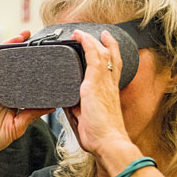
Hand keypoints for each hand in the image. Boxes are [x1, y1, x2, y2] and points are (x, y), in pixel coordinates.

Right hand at [0, 35, 52, 176]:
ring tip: (18, 36)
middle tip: (31, 36)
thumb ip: (33, 114)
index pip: (22, 75)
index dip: (30, 63)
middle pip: (10, 63)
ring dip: (5, 46)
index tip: (42, 53)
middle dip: (19, 48)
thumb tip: (52, 106)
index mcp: (11, 96)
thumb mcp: (19, 126)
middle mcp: (0, 88)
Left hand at [69, 29, 133, 157]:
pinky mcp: (95, 84)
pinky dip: (87, 44)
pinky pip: (93, 57)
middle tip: (101, 34)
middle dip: (107, 44)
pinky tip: (79, 36)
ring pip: (103, 54)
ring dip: (93, 40)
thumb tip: (64, 102)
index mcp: (109, 94)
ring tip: (82, 33)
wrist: (109, 142)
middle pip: (112, 58)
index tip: (106, 48)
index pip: (112, 71)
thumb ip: (76, 109)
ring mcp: (103, 83)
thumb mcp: (85, 119)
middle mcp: (109, 85)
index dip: (111, 58)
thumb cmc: (99, 137)